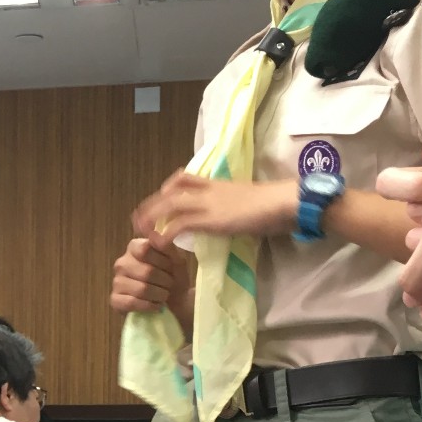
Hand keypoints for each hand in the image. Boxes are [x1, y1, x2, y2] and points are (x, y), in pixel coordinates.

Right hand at [110, 232, 191, 316]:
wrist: (174, 301)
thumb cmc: (173, 277)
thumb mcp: (176, 259)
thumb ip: (167, 246)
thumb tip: (155, 234)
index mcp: (134, 247)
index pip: (144, 250)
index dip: (162, 261)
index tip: (171, 267)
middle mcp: (121, 263)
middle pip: (146, 272)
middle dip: (164, 281)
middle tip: (170, 285)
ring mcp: (116, 282)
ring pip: (141, 289)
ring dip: (159, 295)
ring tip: (164, 295)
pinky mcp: (115, 300)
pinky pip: (132, 303)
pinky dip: (148, 306)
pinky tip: (155, 306)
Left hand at [136, 171, 295, 242]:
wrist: (282, 203)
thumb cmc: (273, 205)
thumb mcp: (247, 201)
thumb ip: (234, 206)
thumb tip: (234, 215)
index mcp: (217, 184)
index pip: (184, 177)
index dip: (168, 187)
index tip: (161, 199)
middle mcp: (208, 190)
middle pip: (170, 191)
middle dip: (151, 204)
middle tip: (138, 218)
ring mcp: (208, 204)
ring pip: (169, 205)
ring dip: (152, 218)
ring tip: (141, 232)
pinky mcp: (210, 219)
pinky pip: (179, 225)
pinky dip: (166, 234)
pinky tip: (160, 244)